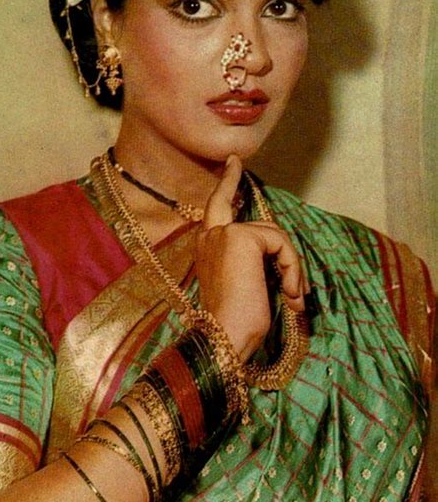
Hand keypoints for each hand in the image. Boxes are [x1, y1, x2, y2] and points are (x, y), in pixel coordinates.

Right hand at [196, 155, 307, 361]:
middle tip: (293, 281)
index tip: (235, 162)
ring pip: (275, 235)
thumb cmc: (235, 323)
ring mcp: (225, 233)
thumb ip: (252, 260)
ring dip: (292, 268)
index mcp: (207, 246)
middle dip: (284, 250)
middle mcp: (211, 235)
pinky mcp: (241, 237)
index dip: (228, 183)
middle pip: (260, 224)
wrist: (224, 339)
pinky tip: (291, 294)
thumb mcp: (244, 284)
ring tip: (293, 298)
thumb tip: (279, 252)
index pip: (217, 205)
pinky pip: (280, 243)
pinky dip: (293, 269)